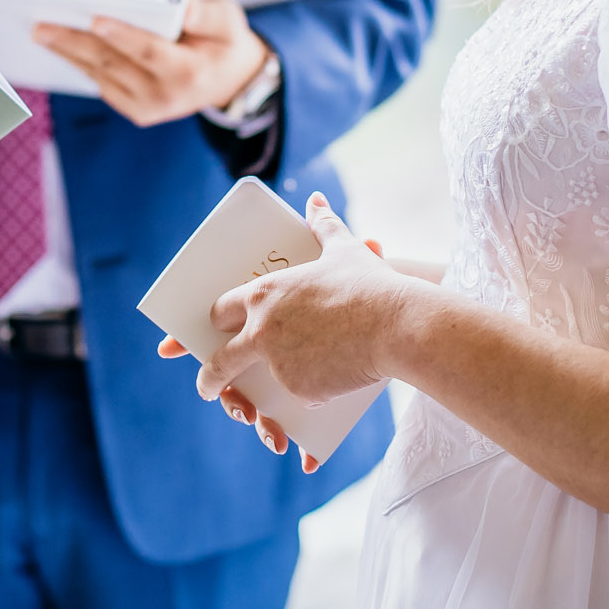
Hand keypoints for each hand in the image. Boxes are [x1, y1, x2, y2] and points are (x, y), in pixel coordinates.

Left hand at [33, 0, 270, 126]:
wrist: (230, 82)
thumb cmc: (223, 41)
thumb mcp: (229, 20)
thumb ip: (206, 12)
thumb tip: (179, 2)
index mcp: (190, 72)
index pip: (150, 52)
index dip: (122, 36)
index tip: (95, 18)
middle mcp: (165, 96)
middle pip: (114, 65)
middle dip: (75, 43)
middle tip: (41, 26)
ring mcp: (148, 107)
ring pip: (101, 75)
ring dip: (68, 53)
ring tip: (40, 32)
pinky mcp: (135, 111)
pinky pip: (102, 83)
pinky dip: (79, 63)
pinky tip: (58, 44)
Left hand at [155, 194, 417, 469]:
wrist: (398, 324)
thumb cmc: (371, 285)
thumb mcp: (343, 249)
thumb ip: (323, 225)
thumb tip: (315, 200)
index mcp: (264, 294)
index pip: (222, 311)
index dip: (215, 322)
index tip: (212, 331)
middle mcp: (261, 329)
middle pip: (220, 361)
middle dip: (210, 378)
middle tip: (210, 387)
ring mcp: (278, 362)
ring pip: (261, 386)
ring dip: (261, 397)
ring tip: (266, 409)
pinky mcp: (300, 389)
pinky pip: (300, 398)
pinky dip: (309, 398)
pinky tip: (328, 386)